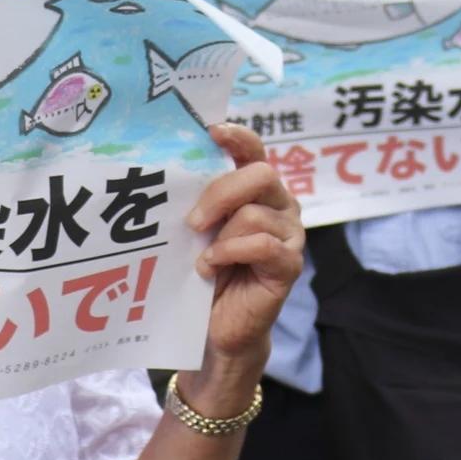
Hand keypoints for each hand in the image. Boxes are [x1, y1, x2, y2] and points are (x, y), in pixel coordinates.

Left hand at [186, 124, 303, 362]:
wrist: (215, 327)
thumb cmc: (204, 272)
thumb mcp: (198, 229)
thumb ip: (198, 201)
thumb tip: (171, 174)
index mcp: (256, 189)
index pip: (254, 150)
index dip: (238, 137)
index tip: (212, 132)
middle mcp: (279, 204)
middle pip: (260, 175)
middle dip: (221, 193)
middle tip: (193, 221)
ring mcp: (290, 234)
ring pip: (256, 214)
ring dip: (221, 236)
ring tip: (203, 259)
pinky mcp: (290, 264)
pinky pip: (263, 245)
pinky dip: (231, 253)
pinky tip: (212, 267)